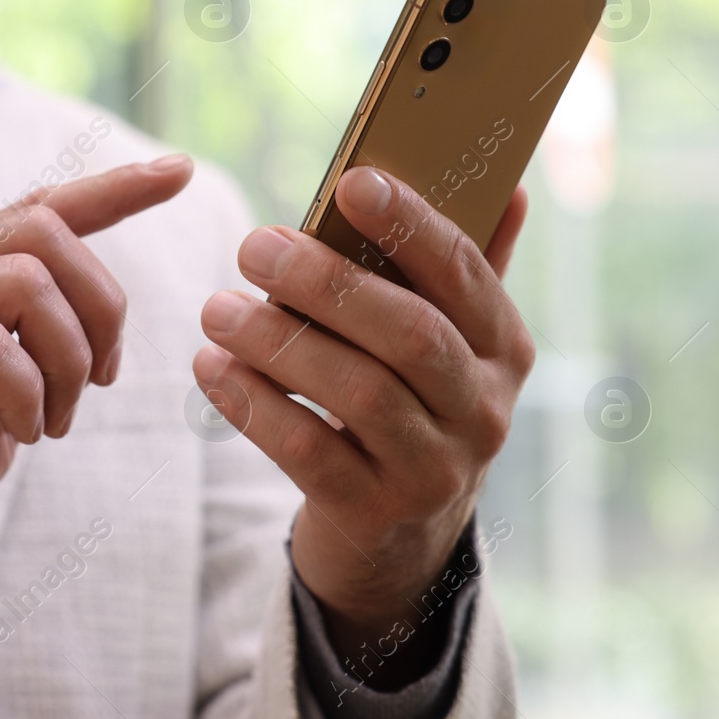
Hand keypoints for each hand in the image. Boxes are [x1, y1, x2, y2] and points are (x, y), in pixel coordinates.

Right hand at [0, 157, 193, 602]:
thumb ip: (24, 350)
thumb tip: (90, 327)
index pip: (32, 208)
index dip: (111, 189)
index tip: (178, 171)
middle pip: (41, 231)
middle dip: (101, 305)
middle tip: (98, 384)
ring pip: (23, 279)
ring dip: (68, 358)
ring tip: (54, 421)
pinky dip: (27, 391)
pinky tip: (21, 432)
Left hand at [193, 166, 533, 679]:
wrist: (397, 537)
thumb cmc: (409, 403)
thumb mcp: (447, 344)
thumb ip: (466, 269)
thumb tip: (506, 185)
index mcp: (502, 348)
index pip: (465, 272)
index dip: (411, 224)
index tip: (351, 182)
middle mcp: (483, 410)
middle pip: (408, 334)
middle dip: (327, 282)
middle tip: (253, 245)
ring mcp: (434, 470)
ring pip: (358, 394)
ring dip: (278, 342)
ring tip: (216, 309)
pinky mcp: (375, 514)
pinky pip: (308, 453)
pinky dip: (254, 405)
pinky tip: (211, 367)